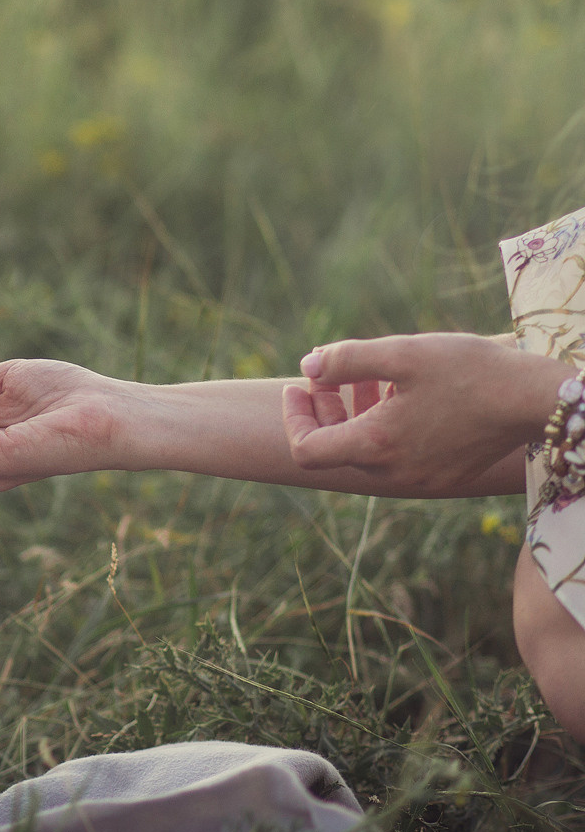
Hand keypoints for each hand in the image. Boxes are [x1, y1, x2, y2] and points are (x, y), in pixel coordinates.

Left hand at [282, 333, 569, 496]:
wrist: (537, 399)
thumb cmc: (471, 371)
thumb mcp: (402, 353)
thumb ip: (346, 360)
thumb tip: (308, 366)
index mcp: (379, 446)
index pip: (308, 450)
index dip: (294, 417)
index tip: (297, 386)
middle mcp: (397, 472)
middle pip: (337, 448)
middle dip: (326, 408)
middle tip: (331, 374)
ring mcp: (423, 478)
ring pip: (369, 450)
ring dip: (356, 413)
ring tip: (369, 375)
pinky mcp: (446, 474)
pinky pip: (399, 455)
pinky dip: (386, 426)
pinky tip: (401, 392)